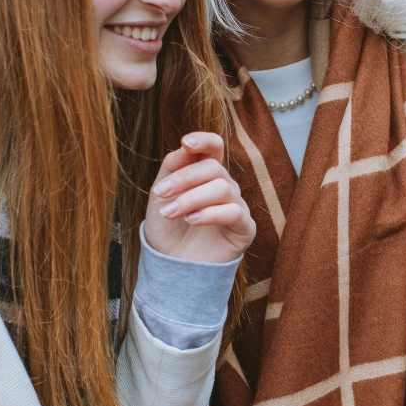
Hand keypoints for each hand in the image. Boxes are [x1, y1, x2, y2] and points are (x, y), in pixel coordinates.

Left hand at [144, 132, 254, 262]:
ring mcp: (237, 206)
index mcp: (206, 174)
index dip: (204, 140)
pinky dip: (210, 213)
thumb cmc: (168, 228)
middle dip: (184, 178)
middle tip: (161, 193)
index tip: (186, 142)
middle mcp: (225, 186)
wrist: (171, 265)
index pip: (214, 147)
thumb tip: (184, 147)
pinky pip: (234, 212)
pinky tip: (192, 221)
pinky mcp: (245, 227)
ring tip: (170, 213)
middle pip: (213, 167)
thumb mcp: (161, 194)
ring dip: (191, 198)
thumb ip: (172, 167)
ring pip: (222, 187)